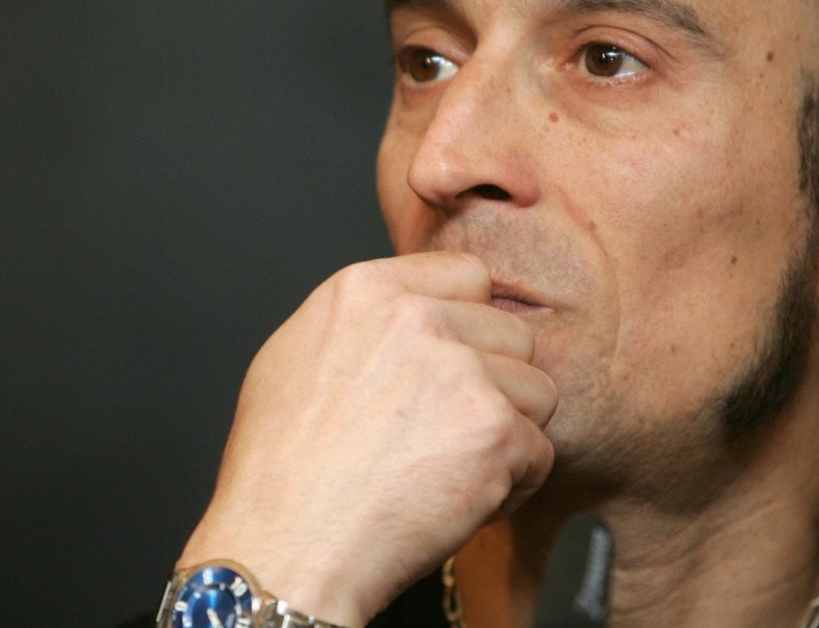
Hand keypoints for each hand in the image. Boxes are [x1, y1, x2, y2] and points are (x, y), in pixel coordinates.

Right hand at [177, 252, 556, 626]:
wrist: (286, 544)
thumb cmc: (278, 468)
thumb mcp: (294, 356)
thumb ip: (361, 322)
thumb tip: (402, 317)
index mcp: (365, 290)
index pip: (466, 274)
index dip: (467, 323)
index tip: (456, 359)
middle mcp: (417, 318)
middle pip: (510, 332)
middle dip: (493, 380)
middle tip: (447, 427)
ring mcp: (460, 371)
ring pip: (535, 390)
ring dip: (507, 431)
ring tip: (451, 465)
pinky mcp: (494, 430)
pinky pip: (540, 451)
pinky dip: (510, 485)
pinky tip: (457, 498)